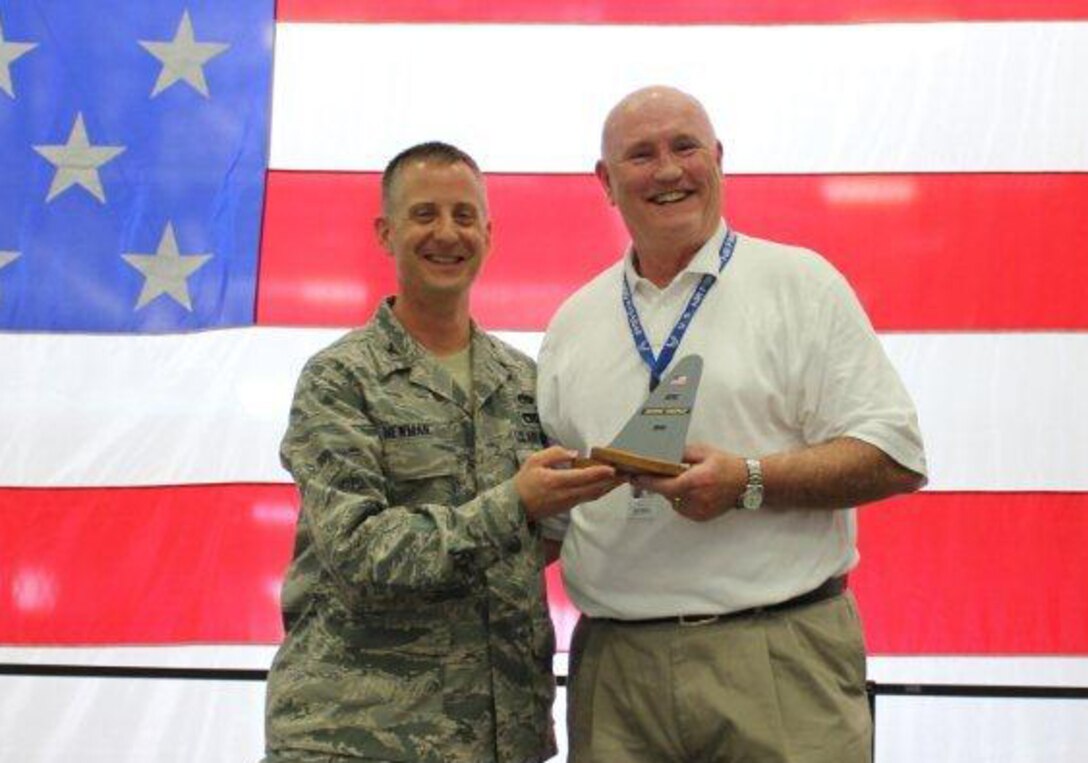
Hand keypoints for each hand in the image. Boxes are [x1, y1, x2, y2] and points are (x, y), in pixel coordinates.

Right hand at [515, 446, 621, 520]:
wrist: (516, 507)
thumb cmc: (524, 482)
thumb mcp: (534, 461)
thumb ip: (554, 454)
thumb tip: (574, 453)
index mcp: (555, 481)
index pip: (581, 477)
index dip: (598, 473)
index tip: (612, 468)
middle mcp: (565, 494)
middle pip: (593, 488)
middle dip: (611, 481)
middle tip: (626, 473)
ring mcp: (568, 502)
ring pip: (593, 495)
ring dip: (608, 487)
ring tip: (622, 478)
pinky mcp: (569, 507)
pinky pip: (588, 498)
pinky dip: (600, 490)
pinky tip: (607, 484)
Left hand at [632, 443, 746, 521]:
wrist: (746, 482)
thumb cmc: (724, 464)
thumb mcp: (702, 452)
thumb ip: (679, 453)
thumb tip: (659, 454)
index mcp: (696, 481)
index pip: (663, 485)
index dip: (646, 482)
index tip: (634, 477)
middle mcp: (696, 499)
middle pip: (665, 493)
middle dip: (660, 483)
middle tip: (659, 473)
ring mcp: (698, 510)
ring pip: (672, 501)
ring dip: (671, 491)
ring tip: (685, 480)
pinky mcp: (700, 517)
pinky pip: (681, 508)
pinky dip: (680, 499)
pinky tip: (691, 490)